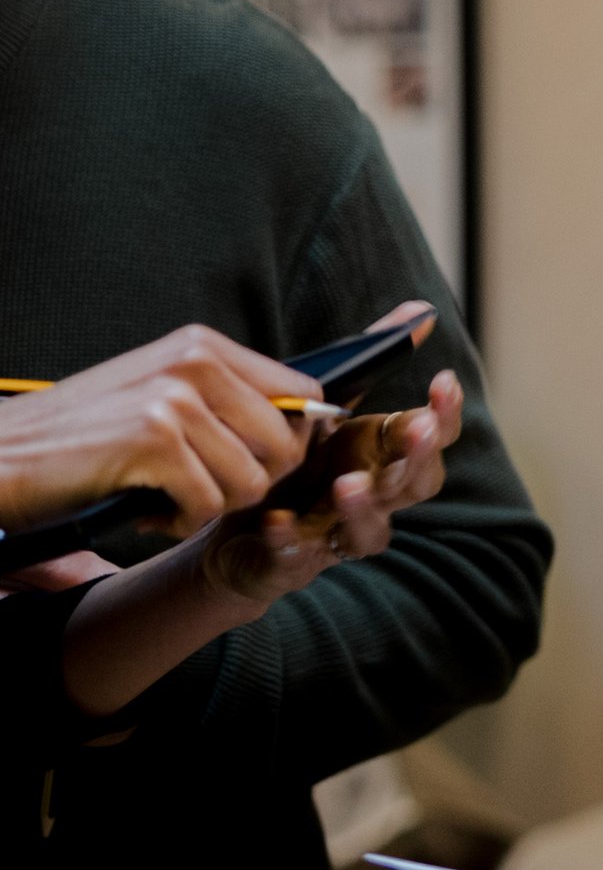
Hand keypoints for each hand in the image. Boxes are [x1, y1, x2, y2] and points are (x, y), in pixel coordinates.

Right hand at [0, 324, 312, 534]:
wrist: (5, 454)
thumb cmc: (82, 435)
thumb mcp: (159, 394)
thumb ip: (224, 400)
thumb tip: (305, 425)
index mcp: (203, 346)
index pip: (302, 392)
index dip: (290, 442)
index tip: (255, 466)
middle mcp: (196, 362)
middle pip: (287, 444)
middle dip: (251, 483)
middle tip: (201, 489)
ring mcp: (176, 399)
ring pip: (251, 482)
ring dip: (209, 507)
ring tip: (166, 497)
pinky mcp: (155, 441)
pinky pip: (209, 505)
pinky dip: (179, 522)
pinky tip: (146, 510)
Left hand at [193, 377, 462, 605]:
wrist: (236, 531)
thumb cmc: (297, 464)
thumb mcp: (329, 407)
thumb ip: (374, 360)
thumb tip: (422, 310)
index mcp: (385, 460)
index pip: (434, 439)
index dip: (444, 415)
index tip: (442, 381)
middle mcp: (376, 501)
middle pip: (415, 486)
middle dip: (417, 458)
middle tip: (415, 428)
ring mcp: (339, 537)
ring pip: (370, 532)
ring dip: (364, 508)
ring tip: (348, 484)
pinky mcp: (294, 565)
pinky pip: (299, 559)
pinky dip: (291, 543)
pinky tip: (279, 522)